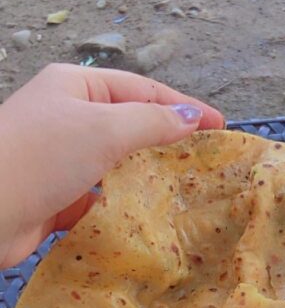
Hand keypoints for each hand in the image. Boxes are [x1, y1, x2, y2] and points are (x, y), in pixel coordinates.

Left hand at [0, 63, 223, 266]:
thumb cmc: (40, 156)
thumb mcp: (103, 129)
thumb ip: (151, 123)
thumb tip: (192, 119)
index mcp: (75, 87)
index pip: (142, 90)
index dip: (183, 107)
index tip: (220, 127)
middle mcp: (67, 118)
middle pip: (129, 126)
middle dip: (167, 143)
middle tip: (206, 162)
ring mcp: (61, 160)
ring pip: (116, 166)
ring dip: (146, 178)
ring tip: (185, 192)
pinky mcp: (56, 199)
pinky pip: (100, 200)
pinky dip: (122, 208)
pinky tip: (146, 220)